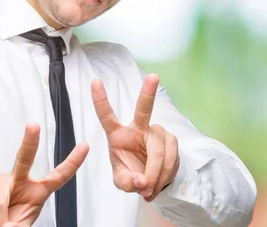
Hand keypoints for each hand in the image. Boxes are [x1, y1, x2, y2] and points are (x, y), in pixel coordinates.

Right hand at [0, 124, 88, 226]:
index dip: (73, 162)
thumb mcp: (21, 224)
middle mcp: (19, 177)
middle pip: (25, 157)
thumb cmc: (7, 219)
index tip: (85, 146)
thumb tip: (8, 226)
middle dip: (30, 141)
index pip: (58, 176)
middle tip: (33, 126)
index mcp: (37, 189)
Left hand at [91, 73, 179, 201]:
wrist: (153, 179)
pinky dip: (163, 176)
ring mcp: (156, 131)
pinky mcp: (171, 140)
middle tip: (153, 76)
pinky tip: (157, 183)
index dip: (100, 100)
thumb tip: (141, 181)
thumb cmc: (132, 172)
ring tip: (148, 189)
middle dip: (148, 92)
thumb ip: (127, 182)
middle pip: (144, 109)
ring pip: (158, 152)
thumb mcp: (122, 181)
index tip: (95, 81)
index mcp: (118, 134)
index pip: (107, 115)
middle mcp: (138, 127)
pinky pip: (170, 159)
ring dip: (154, 174)